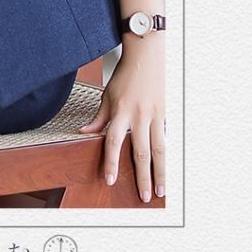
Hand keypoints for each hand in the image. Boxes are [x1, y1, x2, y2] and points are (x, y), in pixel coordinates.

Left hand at [94, 33, 165, 204]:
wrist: (147, 55)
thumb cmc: (126, 75)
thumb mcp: (107, 96)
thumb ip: (98, 118)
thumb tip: (84, 133)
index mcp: (121, 111)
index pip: (113, 142)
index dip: (111, 162)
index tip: (109, 180)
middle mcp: (139, 115)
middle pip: (142, 152)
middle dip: (144, 177)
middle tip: (145, 196)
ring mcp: (155, 115)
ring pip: (160, 149)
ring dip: (161, 172)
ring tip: (162, 190)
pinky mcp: (166, 113)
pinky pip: (166, 138)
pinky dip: (166, 155)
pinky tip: (167, 170)